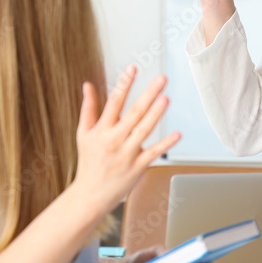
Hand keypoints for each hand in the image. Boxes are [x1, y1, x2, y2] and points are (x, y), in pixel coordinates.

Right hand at [73, 64, 181, 212]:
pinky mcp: (138, 166)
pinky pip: (154, 153)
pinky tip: (177, 134)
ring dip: (156, 114)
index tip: (133, 67)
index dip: (124, 84)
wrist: (90, 194)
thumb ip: (88, 108)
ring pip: (144, 130)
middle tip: (161, 78)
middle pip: (134, 112)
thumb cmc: (89, 162)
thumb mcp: (84, 134)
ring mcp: (127, 153)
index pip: (113, 101)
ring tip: (166, 98)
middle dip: (148, 94)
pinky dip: (166, 144)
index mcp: (101, 130)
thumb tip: (88, 85)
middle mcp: (114, 139)